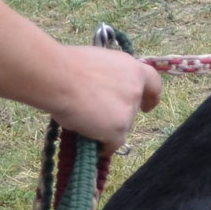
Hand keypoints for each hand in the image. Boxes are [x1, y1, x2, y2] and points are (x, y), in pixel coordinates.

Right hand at [42, 45, 161, 148]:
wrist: (57, 77)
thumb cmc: (67, 65)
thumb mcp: (98, 63)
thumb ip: (110, 77)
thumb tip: (103, 90)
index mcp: (133, 68)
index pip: (153, 84)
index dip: (151, 97)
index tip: (148, 108)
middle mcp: (136, 90)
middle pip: (133, 108)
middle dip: (119, 113)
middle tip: (97, 114)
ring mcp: (128, 111)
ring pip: (122, 126)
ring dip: (107, 127)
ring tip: (82, 120)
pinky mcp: (117, 129)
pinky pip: (113, 143)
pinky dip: (105, 146)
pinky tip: (95, 147)